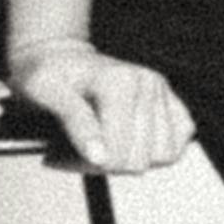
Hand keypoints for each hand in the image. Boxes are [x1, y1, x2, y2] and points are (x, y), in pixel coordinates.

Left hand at [5, 39, 195, 173]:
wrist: (61, 60)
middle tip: (80, 147)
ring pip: (162, 157)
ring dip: (130, 159)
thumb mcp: (46, 92)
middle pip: (138, 161)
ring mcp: (162, 93)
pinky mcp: (171, 103)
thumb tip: (99, 156)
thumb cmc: (50, 75)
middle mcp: (147, 83)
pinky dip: (154, 153)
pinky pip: (177, 145)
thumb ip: (75, 122)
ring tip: (103, 143)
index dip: (86, 164)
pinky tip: (127, 141)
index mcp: (120, 81)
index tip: (60, 155)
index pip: (116, 154)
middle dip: (106, 163)